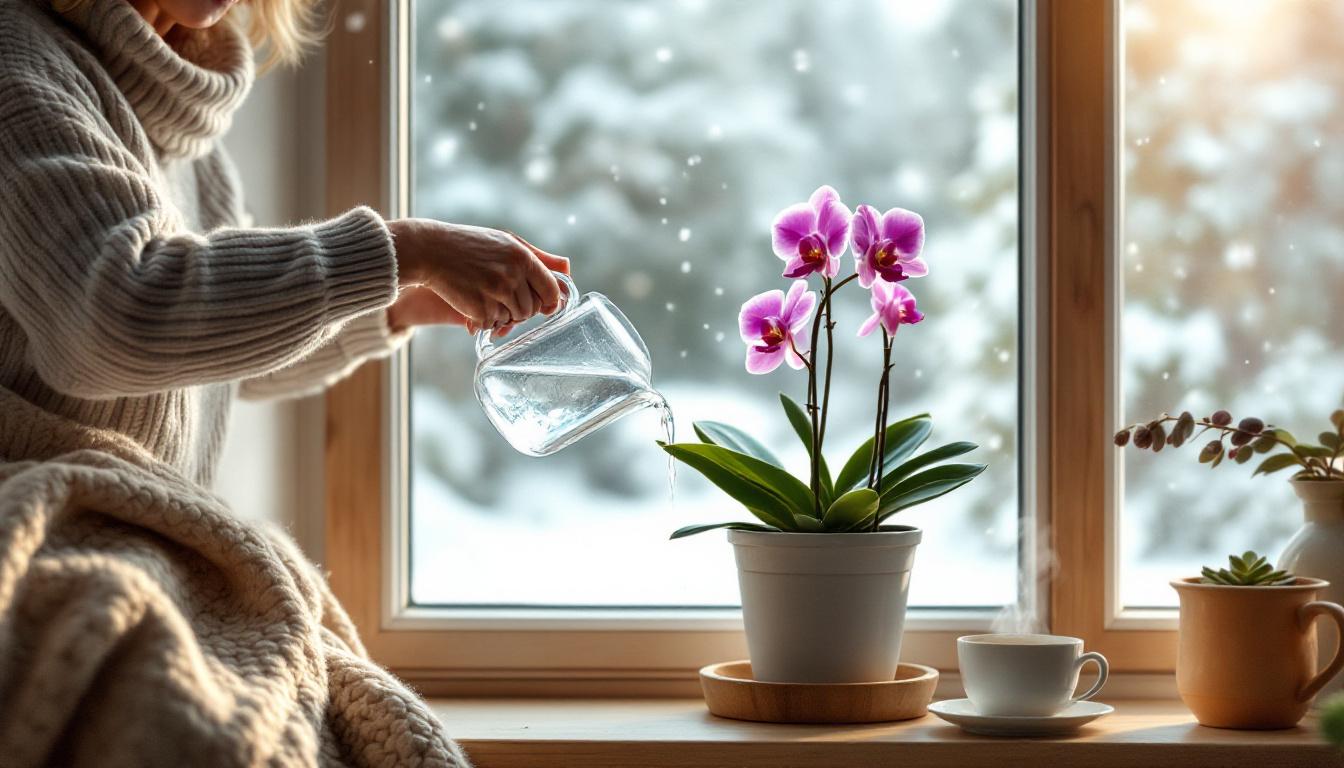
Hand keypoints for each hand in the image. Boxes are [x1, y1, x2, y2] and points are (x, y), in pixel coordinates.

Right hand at [388, 219, 570, 332]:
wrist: (431, 251)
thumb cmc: (470, 245)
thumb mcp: (507, 242)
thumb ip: (539, 257)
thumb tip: (567, 269)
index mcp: (522, 257)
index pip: (551, 290)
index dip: (550, 301)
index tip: (544, 305)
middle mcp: (512, 275)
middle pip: (533, 309)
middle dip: (523, 309)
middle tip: (505, 299)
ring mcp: (495, 293)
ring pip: (514, 318)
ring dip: (504, 315)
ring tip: (488, 298)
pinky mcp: (479, 309)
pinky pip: (494, 324)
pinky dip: (486, 320)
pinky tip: (475, 304)